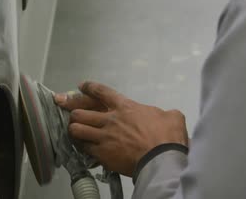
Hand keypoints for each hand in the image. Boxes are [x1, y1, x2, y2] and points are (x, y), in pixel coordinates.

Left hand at [54, 81, 188, 176]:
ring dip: (75, 130)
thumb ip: (163, 113)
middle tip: (74, 115)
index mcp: (125, 107)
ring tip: (76, 132)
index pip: (101, 92)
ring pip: (76, 130)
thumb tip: (167, 116)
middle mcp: (110, 120)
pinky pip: (83, 148)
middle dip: (74, 113)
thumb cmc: (168, 136)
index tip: (81, 86)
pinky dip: (82, 148)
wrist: (162, 159)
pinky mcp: (102, 154)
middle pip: (80, 112)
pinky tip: (83, 148)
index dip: (89, 87)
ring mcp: (104, 137)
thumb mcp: (171, 117)